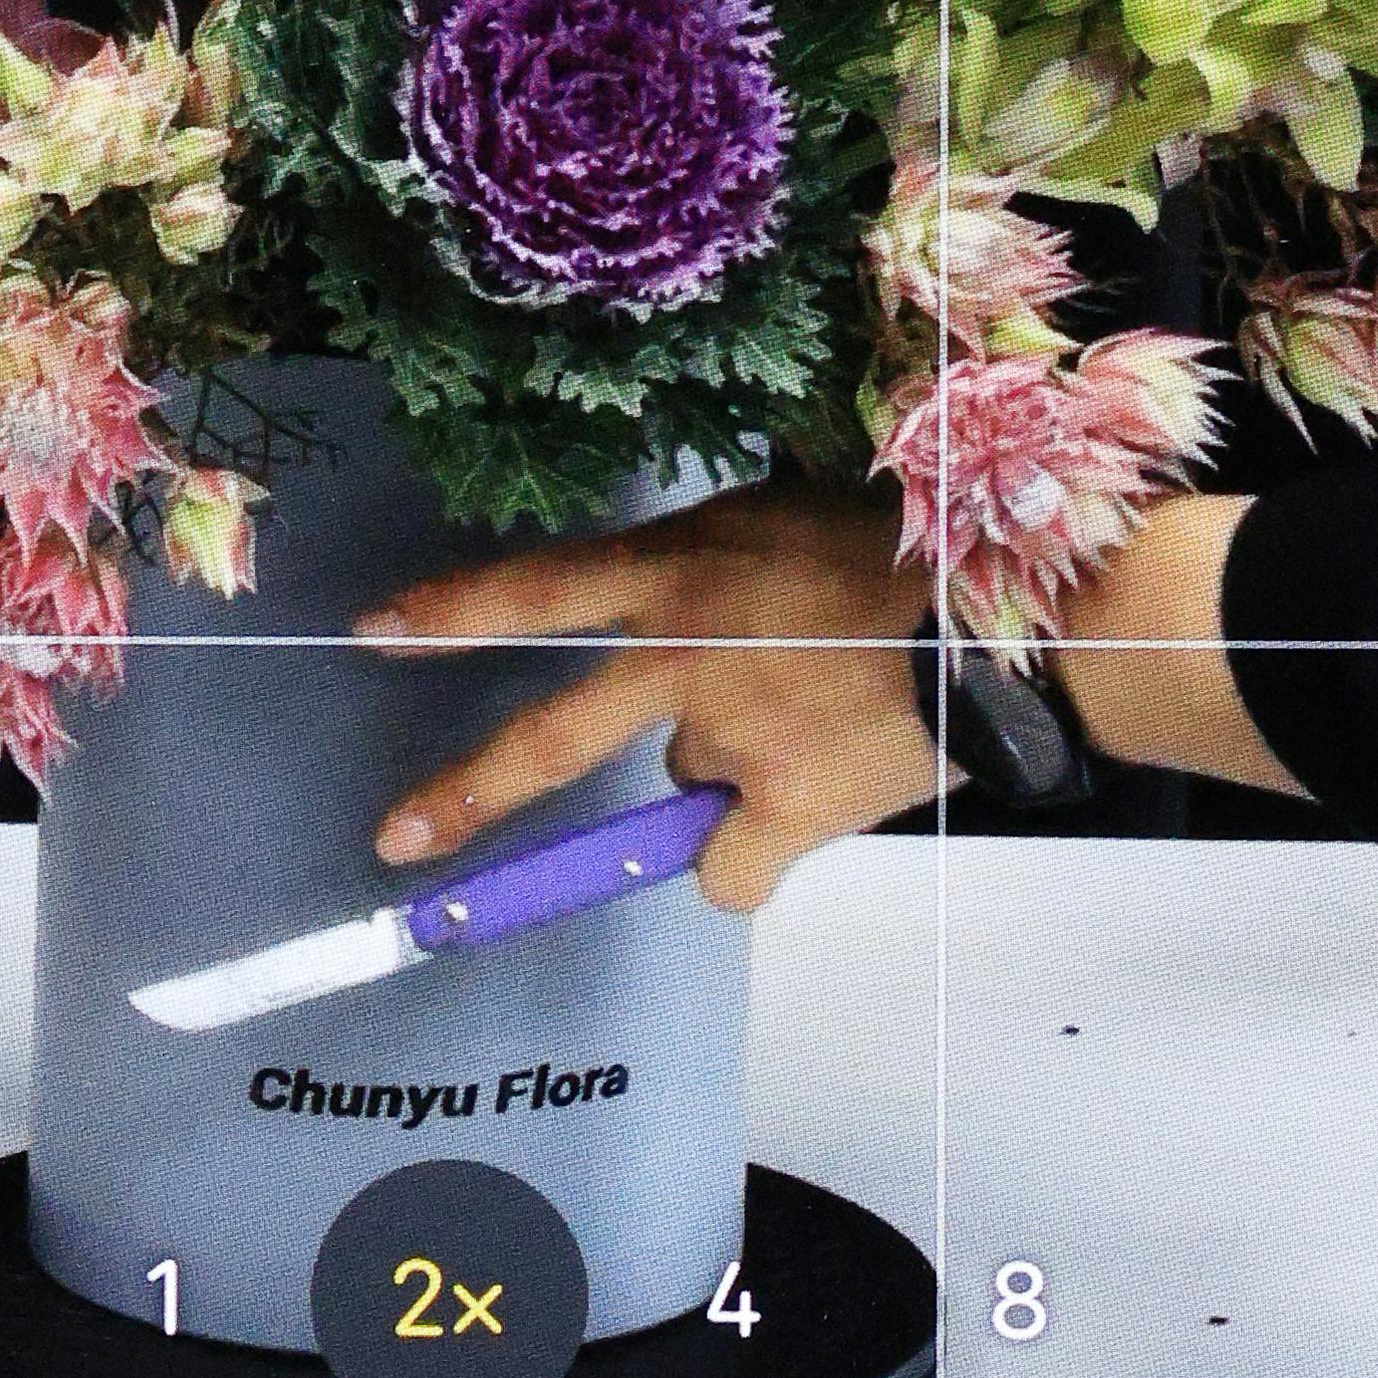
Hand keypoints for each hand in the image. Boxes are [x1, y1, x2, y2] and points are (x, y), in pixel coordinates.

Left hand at [357, 486, 940, 913]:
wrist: (1010, 621)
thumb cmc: (912, 542)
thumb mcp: (789, 511)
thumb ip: (714, 566)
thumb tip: (688, 616)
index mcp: (681, 568)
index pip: (539, 587)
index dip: (450, 612)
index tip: (367, 635)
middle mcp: (683, 656)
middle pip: (550, 741)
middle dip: (467, 796)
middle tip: (400, 841)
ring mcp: (730, 743)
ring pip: (684, 788)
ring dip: (728, 775)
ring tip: (816, 732)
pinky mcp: (784, 812)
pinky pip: (733, 866)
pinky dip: (760, 851)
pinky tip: (815, 809)